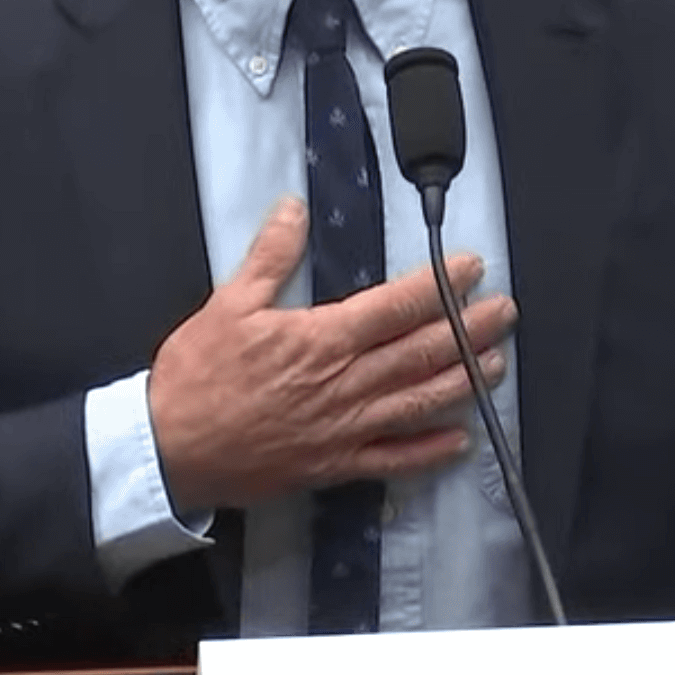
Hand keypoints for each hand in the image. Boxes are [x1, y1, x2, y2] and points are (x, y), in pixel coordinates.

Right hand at [147, 197, 516, 510]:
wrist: (170, 449)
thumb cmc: (196, 377)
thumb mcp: (227, 304)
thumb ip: (269, 257)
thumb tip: (294, 209)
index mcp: (321, 339)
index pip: (396, 307)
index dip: (439, 286)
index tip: (470, 268)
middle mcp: (343, 385)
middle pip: (421, 353)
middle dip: (468, 330)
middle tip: (504, 312)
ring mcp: (344, 429)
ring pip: (418, 403)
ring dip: (462, 382)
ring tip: (496, 365)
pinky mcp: (334, 465)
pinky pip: (394, 460)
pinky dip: (430, 452)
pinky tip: (460, 440)